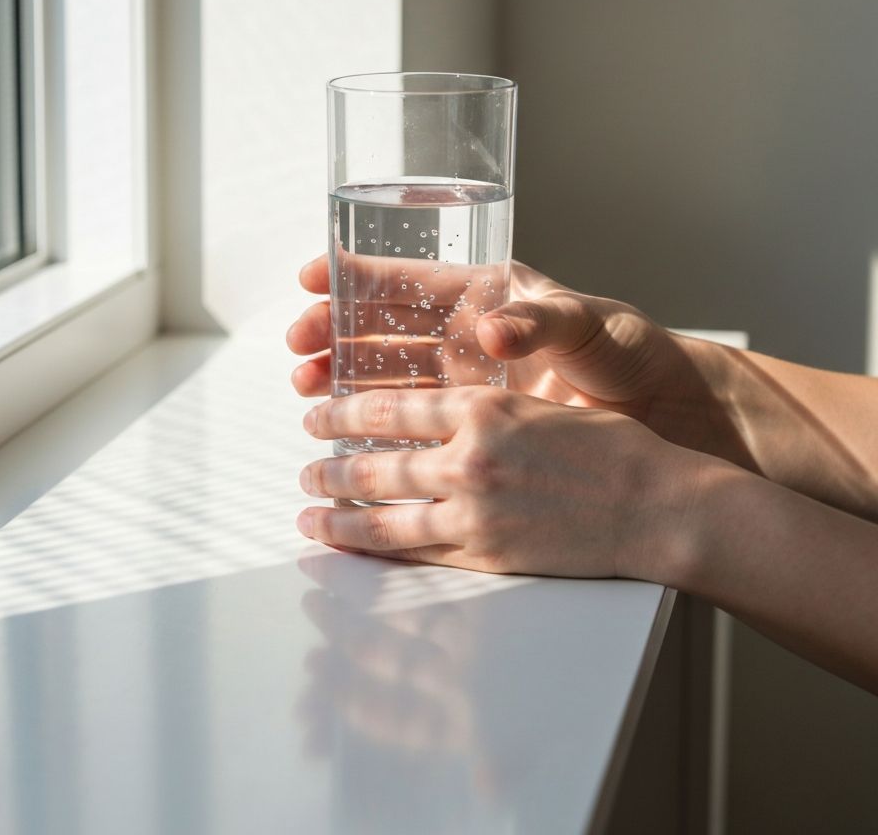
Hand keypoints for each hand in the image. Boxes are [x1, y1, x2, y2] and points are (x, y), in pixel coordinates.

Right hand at [286, 255, 736, 459]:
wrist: (661, 410)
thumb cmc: (628, 349)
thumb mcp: (586, 323)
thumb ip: (538, 320)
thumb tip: (489, 329)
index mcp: (486, 293)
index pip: (407, 276)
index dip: (355, 273)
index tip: (311, 275)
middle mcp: (464, 332)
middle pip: (382, 325)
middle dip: (334, 330)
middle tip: (298, 345)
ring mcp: (463, 378)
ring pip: (386, 372)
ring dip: (342, 375)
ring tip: (306, 387)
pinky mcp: (469, 420)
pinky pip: (410, 416)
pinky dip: (374, 419)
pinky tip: (345, 428)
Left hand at [296, 386, 697, 579]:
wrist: (657, 505)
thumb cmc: (612, 450)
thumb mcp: (541, 407)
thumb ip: (483, 413)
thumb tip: (432, 420)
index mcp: (484, 407)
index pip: (389, 407)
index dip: (342, 413)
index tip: (318, 417)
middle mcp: (469, 455)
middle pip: (374, 461)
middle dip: (328, 465)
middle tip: (303, 468)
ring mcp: (474, 509)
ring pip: (383, 513)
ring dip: (337, 514)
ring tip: (308, 514)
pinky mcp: (486, 554)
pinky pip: (416, 553)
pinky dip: (376, 549)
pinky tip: (354, 546)